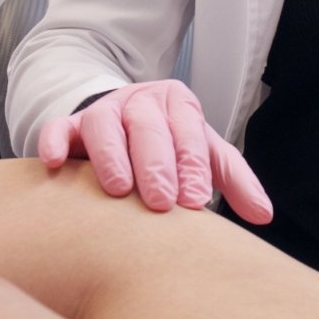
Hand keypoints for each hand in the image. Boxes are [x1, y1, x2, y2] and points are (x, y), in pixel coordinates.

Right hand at [36, 80, 272, 222]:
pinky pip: (58, 127)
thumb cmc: (171, 145)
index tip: (194, 201)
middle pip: (148, 126)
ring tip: (117, 190)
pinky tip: (55, 164)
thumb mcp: (203, 154)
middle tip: (160, 202)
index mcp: (178, 104)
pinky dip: (54, 141)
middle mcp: (140, 103)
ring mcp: (103, 112)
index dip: (191, 165)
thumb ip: (233, 180)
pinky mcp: (70, 125)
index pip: (188, 130)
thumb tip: (264, 215)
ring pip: (103, 125)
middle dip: (156, 163)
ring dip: (110, 155)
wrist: (124, 123)